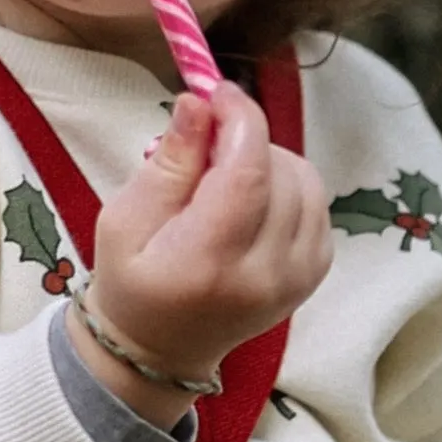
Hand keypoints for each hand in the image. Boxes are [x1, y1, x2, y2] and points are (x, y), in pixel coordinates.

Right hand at [81, 84, 331, 404]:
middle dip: (248, 138)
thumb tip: (199, 104)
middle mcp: (265, 274)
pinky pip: (317, 205)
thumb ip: (168, 163)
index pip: (248, 173)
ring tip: (228, 173)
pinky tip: (253, 198)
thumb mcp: (125, 218)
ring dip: (271, 160)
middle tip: (207, 142)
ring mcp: (298, 278)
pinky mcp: (314, 274)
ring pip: (308, 184)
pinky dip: (289, 186)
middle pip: (281, 173)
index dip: (240, 119)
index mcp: (208, 262)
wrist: (160, 349)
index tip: (217, 92)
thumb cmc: (132, 280)